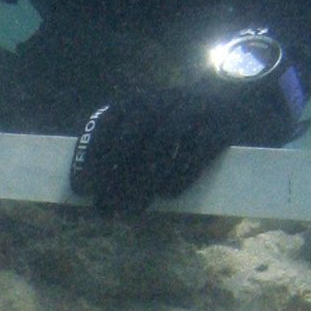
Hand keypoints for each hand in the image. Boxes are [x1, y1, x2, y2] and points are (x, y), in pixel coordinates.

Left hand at [69, 85, 247, 211]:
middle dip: (115, 174)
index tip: (82, 188)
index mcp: (136, 102)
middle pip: (132, 135)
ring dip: (145, 180)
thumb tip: (88, 190)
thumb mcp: (144, 128)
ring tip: (134, 209)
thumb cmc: (173, 125)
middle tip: (106, 206)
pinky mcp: (219, 126)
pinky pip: (196, 151)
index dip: (90, 156)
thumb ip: (118, 151)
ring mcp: (191, 110)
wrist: (228, 101)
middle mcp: (160, 101)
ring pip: (162, 142)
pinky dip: (180, 175)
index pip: (106, 124)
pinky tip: (167, 194)